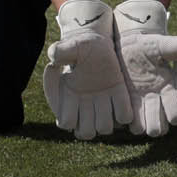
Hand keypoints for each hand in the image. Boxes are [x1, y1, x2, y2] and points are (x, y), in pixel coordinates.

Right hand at [42, 0, 132, 139]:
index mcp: (68, 98)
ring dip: (107, 119)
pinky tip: (120, 96)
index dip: (67, 117)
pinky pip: (124, 116)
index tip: (71, 95)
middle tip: (91, 105)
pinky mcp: (119, 99)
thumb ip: (61, 52)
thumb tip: (53, 59)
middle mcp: (85, 106)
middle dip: (88, 126)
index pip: (65, 122)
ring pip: (104, 128)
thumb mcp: (72, 46)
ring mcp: (103, 104)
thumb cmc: (82, 46)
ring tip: (106, 99)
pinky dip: (124, 112)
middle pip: (85, 133)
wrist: (99, 44)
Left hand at [114, 0, 176, 137]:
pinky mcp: (126, 105)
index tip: (168, 95)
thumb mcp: (160, 44)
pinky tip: (124, 105)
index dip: (174, 111)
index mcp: (170, 91)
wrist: (127, 46)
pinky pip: (126, 122)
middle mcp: (157, 102)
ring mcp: (141, 106)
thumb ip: (174, 46)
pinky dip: (125, 118)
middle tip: (150, 105)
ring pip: (144, 129)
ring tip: (135, 109)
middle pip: (160, 128)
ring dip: (140, 124)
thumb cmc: (148, 45)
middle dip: (156, 123)